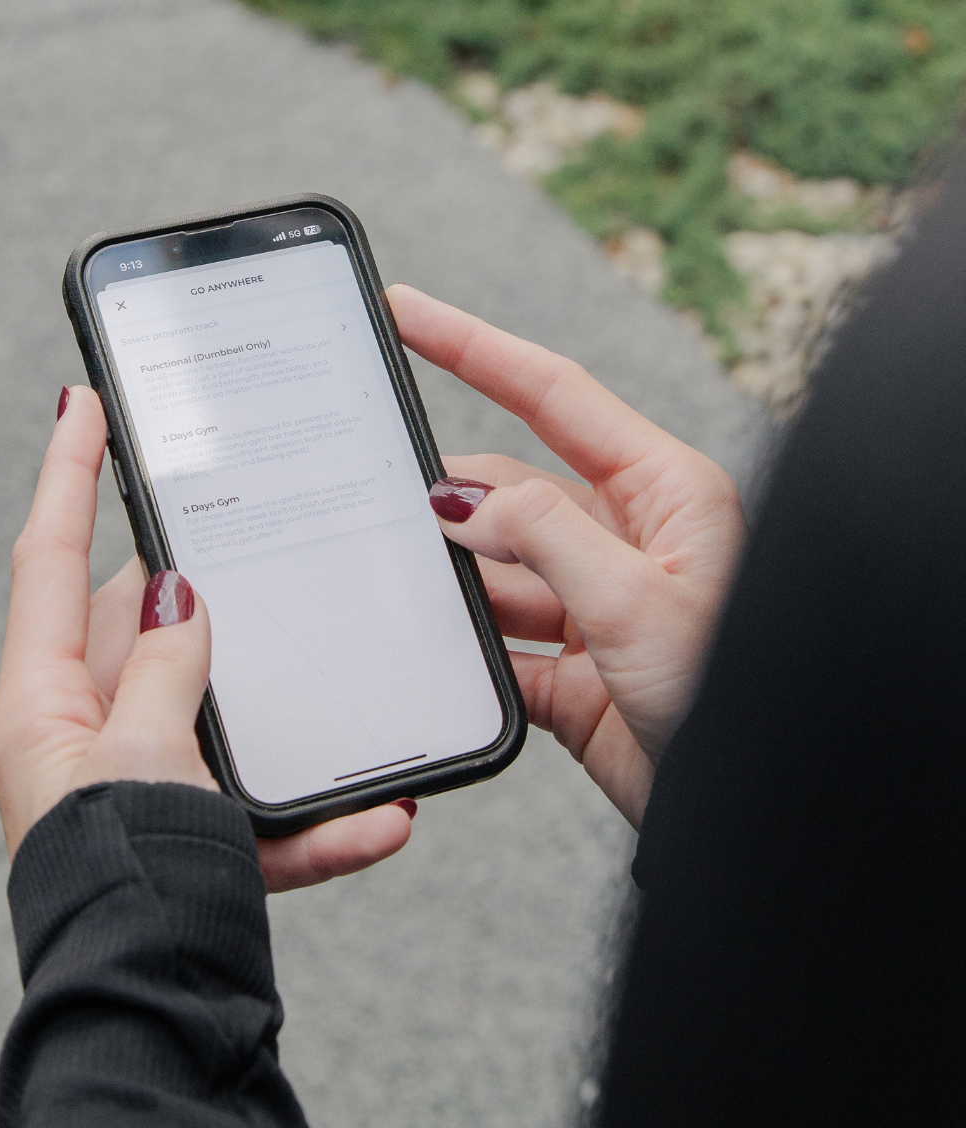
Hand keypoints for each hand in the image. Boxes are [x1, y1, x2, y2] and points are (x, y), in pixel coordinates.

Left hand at [0, 385, 414, 888]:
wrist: (158, 1018)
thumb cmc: (125, 893)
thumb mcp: (140, 759)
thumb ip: (163, 669)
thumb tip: (177, 595)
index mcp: (44, 708)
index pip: (50, 560)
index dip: (66, 473)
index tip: (82, 402)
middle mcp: (89, 738)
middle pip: (149, 626)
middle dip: (208, 588)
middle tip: (253, 533)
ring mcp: (148, 785)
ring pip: (224, 709)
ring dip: (288, 711)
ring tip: (341, 677)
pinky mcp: (200, 835)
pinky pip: (267, 805)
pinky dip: (320, 813)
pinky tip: (379, 817)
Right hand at [388, 286, 745, 829]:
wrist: (750, 813)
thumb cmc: (732, 694)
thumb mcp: (636, 598)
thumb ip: (540, 534)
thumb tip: (457, 499)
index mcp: (663, 492)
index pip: (552, 396)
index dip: (474, 347)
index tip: (410, 314)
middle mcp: (629, 539)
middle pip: (513, 490)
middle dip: (452, 496)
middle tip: (378, 490)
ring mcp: (596, 605)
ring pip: (498, 569)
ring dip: (455, 579)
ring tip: (399, 578)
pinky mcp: (572, 672)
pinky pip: (499, 643)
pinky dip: (466, 648)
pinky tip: (433, 649)